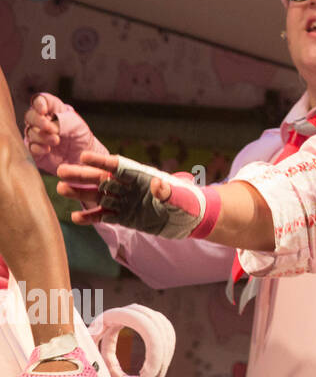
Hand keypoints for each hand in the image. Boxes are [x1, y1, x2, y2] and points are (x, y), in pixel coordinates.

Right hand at [23, 93, 106, 174]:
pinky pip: (29, 147)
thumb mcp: (76, 124)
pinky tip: (47, 150)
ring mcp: (36, 135)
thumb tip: (47, 127)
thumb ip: (61, 121)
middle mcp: (41, 121)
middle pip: (30, 116)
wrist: (84, 155)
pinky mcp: (34, 149)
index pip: (40, 100)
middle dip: (39, 121)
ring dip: (42, 136)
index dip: (39, 103)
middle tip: (52, 129)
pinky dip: (37, 148)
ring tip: (56, 141)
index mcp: (52, 109)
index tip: (43, 111)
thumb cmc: (81, 135)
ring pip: (30, 132)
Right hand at [56, 151, 221, 238]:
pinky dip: (91, 217)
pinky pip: (105, 216)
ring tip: (61, 190)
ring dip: (81, 193)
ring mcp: (127, 202)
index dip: (102, 161)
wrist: (193, 220)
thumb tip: (158, 185)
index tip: (84, 156)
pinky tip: (75, 217)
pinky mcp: (126, 218)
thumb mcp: (182, 199)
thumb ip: (169, 193)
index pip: (119, 166)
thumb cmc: (191, 204)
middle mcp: (131, 187)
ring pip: (99, 196)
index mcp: (143, 177)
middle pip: (102, 179)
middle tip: (60, 171)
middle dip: (82, 175)